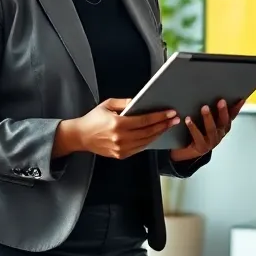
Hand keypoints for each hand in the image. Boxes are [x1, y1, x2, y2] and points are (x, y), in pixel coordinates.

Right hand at [59, 98, 178, 158]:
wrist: (80, 137)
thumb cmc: (93, 119)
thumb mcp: (107, 105)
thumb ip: (125, 102)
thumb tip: (140, 101)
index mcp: (118, 124)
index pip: (144, 120)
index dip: (159, 117)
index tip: (170, 113)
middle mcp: (121, 138)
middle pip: (149, 132)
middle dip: (164, 125)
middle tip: (175, 119)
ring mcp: (121, 148)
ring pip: (146, 141)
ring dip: (159, 133)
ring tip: (168, 126)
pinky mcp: (121, 155)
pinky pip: (140, 148)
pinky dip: (149, 141)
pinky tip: (156, 134)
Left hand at [169, 99, 244, 161]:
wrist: (190, 150)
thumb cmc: (199, 132)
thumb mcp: (208, 121)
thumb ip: (213, 111)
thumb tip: (212, 91)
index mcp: (224, 127)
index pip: (232, 116)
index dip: (237, 108)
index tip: (241, 99)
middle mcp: (220, 134)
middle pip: (223, 122)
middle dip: (223, 111)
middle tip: (221, 101)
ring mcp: (212, 142)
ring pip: (212, 129)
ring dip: (208, 118)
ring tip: (204, 108)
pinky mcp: (201, 147)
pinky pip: (198, 136)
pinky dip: (193, 127)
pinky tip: (188, 119)